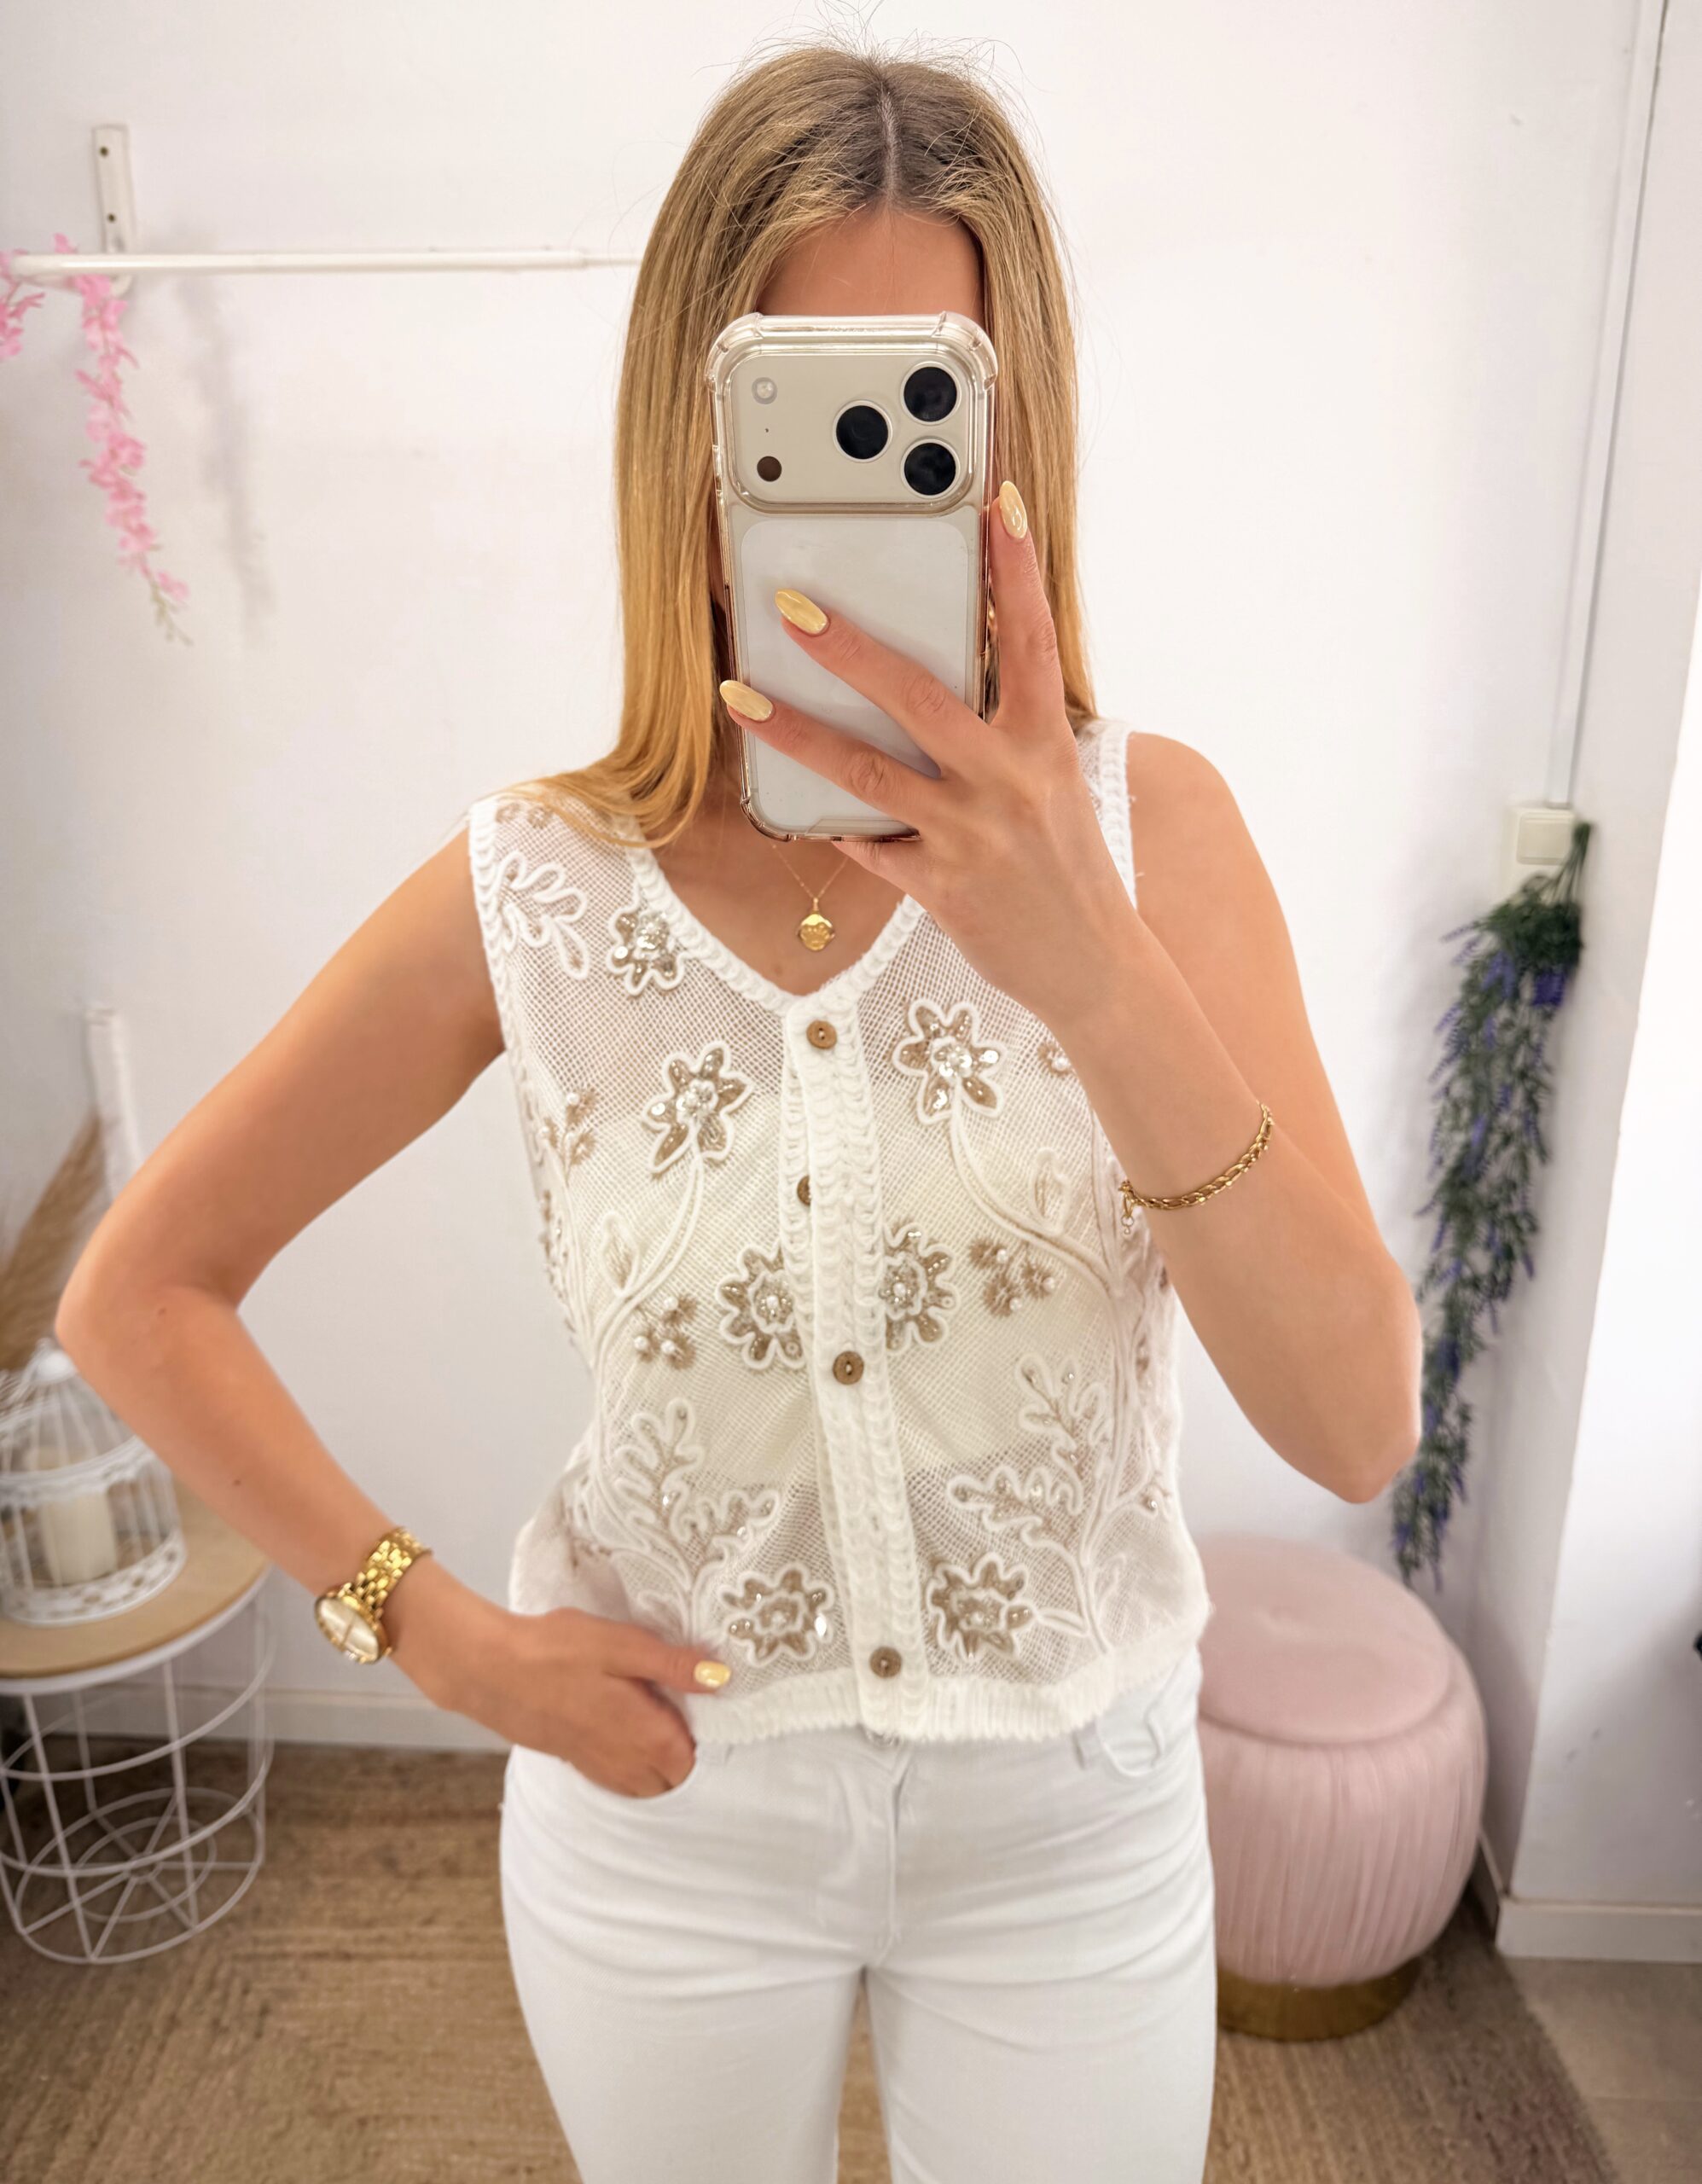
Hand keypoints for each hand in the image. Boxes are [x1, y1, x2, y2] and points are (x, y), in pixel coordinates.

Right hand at [387, 1558, 729, 1796]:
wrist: (491, 1671)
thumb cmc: (557, 1652)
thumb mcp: (624, 1646)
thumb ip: (674, 1666)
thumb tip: (722, 1678)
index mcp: (647, 1737)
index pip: (697, 1758)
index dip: (707, 1734)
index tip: (707, 1704)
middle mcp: (627, 1763)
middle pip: (675, 1779)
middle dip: (687, 1754)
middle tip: (684, 1710)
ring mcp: (599, 1767)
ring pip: (647, 1785)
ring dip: (660, 1764)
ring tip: (659, 1720)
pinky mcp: (576, 1762)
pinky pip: (619, 1780)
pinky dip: (632, 1766)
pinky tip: (626, 1732)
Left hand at [721, 478, 1138, 1028]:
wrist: (1094, 965)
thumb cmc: (1068, 868)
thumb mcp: (1053, 784)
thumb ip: (1004, 735)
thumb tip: (935, 690)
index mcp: (1044, 743)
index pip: (1031, 638)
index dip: (1016, 569)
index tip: (998, 504)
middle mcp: (1008, 780)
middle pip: (918, 696)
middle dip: (849, 646)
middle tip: (793, 605)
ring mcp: (970, 835)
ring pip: (867, 771)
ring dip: (795, 731)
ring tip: (740, 696)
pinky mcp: (940, 888)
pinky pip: (869, 845)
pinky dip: (834, 825)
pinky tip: (798, 807)